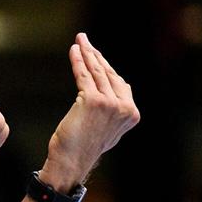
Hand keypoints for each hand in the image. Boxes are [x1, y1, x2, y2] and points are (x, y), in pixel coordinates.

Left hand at [40, 33, 139, 190]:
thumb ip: (116, 109)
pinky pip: (83, 75)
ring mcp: (110, 104)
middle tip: (85, 39)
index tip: (95, 53)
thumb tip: (123, 86)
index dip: (105, 66)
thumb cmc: (83, 147)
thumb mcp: (108, 128)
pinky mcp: (93, 101)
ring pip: (96, 72)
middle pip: (108, 74)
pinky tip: (74, 51)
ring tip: (80, 40)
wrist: (70, 162)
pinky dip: (78, 61)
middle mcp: (124, 108)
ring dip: (87, 53)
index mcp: (131, 114)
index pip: (119, 82)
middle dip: (95, 55)